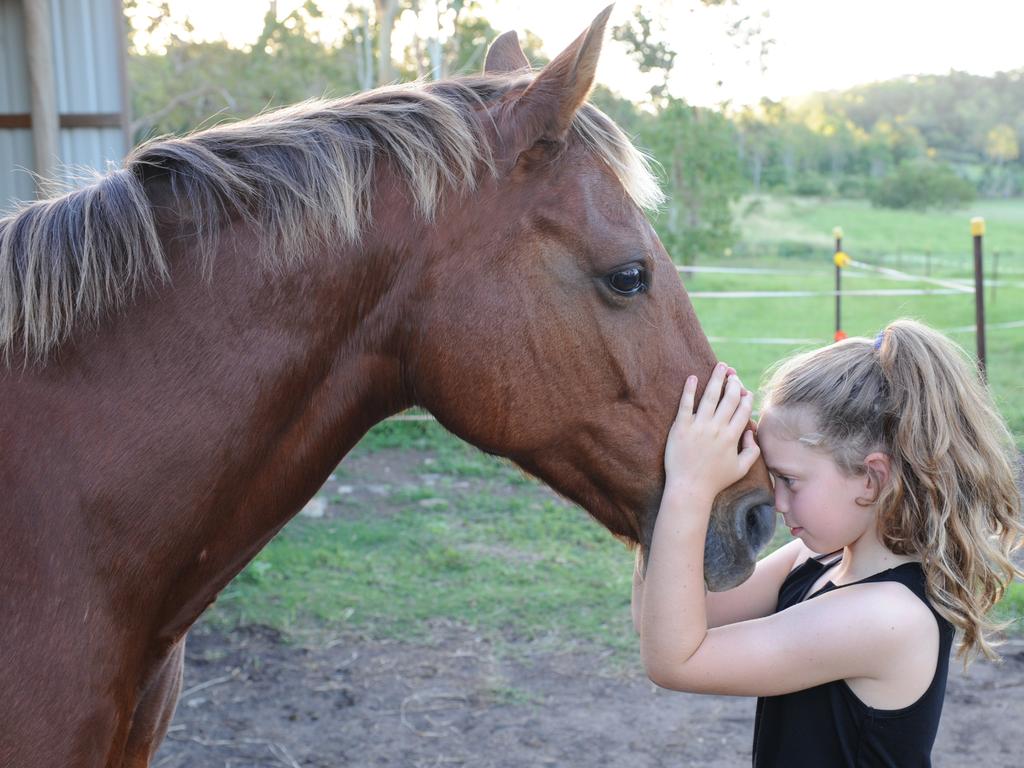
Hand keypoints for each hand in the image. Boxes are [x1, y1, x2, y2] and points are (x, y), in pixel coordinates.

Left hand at [663, 362, 759, 501]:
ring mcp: (699, 426)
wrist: (690, 488)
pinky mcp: (681, 427)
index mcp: (732, 436)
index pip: (743, 409)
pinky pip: (686, 404)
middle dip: (733, 383)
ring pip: (710, 396)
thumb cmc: (715, 481)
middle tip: (732, 375)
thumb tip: (751, 431)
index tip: (745, 390)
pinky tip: (692, 377)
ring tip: (720, 366)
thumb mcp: (741, 468)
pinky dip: (689, 389)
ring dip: (716, 378)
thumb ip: (752, 450)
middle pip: (729, 398)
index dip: (746, 397)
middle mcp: (717, 428)